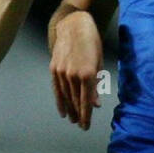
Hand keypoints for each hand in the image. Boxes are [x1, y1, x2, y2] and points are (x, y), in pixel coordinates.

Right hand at [49, 12, 103, 130]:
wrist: (73, 25)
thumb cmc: (91, 42)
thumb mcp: (99, 61)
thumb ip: (97, 84)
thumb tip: (96, 104)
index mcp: (88, 73)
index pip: (86, 101)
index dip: (86, 116)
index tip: (86, 126)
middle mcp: (73, 75)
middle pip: (75, 101)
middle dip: (78, 115)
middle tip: (81, 125)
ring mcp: (62, 72)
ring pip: (65, 97)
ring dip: (69, 110)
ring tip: (73, 120)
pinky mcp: (54, 69)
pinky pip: (57, 89)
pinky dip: (59, 101)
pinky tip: (62, 111)